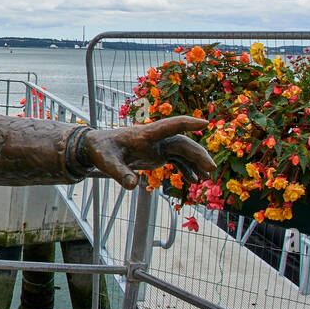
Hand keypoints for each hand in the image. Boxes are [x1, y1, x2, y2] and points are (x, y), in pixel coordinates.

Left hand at [82, 116, 214, 189]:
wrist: (98, 148)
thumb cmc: (101, 151)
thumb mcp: (107, 163)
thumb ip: (120, 173)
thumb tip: (131, 186)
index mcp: (146, 134)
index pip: (170, 125)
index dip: (188, 123)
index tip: (205, 122)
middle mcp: (156, 138)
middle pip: (183, 142)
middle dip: (198, 154)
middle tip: (211, 169)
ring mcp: (158, 146)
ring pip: (183, 151)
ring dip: (196, 163)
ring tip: (207, 179)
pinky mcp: (157, 154)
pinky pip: (177, 160)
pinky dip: (186, 169)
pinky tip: (193, 181)